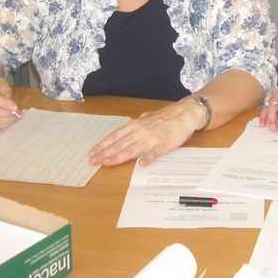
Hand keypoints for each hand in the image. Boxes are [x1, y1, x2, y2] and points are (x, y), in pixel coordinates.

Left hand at [88, 99, 202, 166]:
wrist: (186, 113)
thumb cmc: (167, 116)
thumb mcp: (148, 118)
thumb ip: (137, 126)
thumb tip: (127, 131)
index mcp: (136, 125)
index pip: (115, 137)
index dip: (103, 146)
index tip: (92, 153)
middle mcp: (141, 131)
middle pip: (120, 144)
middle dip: (105, 153)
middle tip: (93, 161)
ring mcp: (152, 138)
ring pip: (132, 149)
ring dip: (118, 156)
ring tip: (107, 163)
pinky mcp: (164, 144)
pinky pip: (155, 152)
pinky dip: (148, 158)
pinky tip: (141, 164)